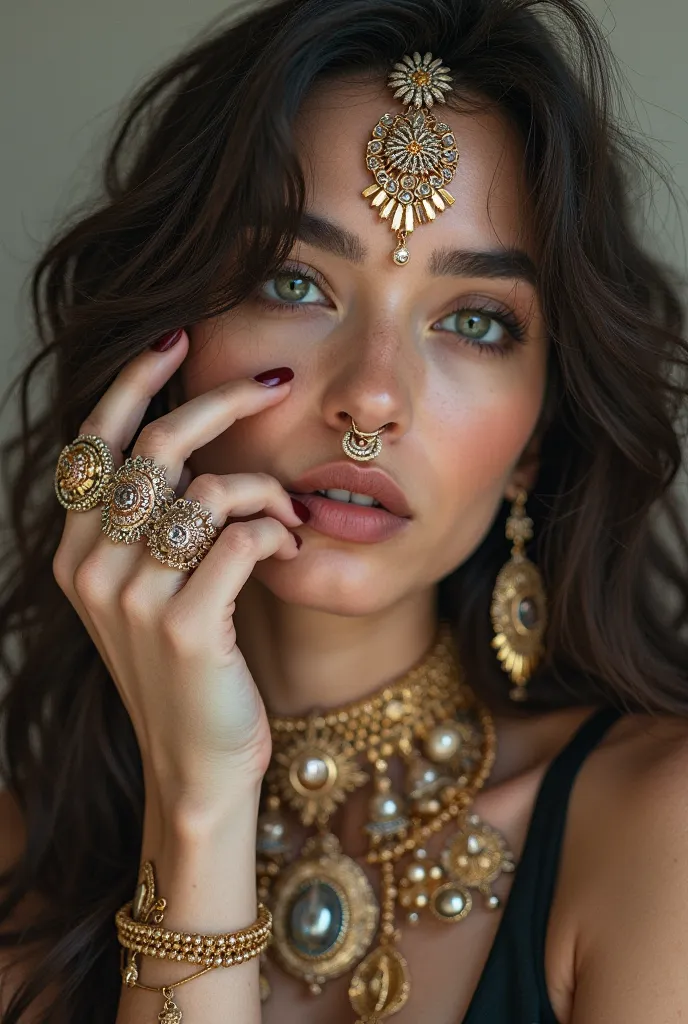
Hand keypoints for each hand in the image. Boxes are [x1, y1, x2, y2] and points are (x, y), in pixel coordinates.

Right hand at [52, 330, 304, 821]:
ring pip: (211, 488)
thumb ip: (155, 523)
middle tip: (273, 384)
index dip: (137, 379)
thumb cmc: (187, 670)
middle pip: (159, 446)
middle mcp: (90, 565)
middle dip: (223, 400)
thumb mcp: (150, 591)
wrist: (195, 766)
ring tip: (287, 511)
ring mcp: (131, 598)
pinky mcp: (182, 626)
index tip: (179, 337)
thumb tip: (200, 443)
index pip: (97, 439)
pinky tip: (287, 543)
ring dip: (266, 487)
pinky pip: (241, 536)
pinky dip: (275, 528)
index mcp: (76, 549)